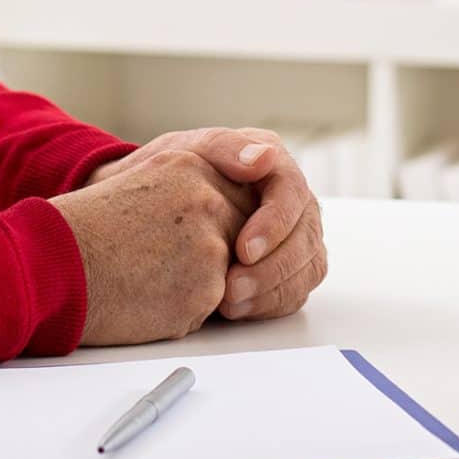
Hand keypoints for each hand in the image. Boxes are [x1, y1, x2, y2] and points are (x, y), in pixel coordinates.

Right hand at [51, 151, 245, 345]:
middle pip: (243, 238)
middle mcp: (208, 200)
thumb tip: (233, 215)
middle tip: (161, 262)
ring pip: (228, 275)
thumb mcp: (143, 184)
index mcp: (192, 164)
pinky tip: (145, 297)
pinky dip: (181, 311)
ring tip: (146, 276)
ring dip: (195, 285)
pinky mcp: (205, 290)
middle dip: (214, 258)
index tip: (184, 239)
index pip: (239, 199)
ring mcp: (210, 245)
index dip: (217, 227)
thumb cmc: (86, 231)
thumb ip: (192, 189)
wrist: (52, 265)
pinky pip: (209, 308)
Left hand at [89, 126, 326, 321]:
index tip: (244, 251)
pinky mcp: (289, 266)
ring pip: (307, 266)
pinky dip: (271, 304)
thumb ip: (224, 148)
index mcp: (273, 162)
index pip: (292, 191)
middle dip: (273, 268)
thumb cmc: (169, 174)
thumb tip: (263, 158)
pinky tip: (238, 310)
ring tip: (230, 305)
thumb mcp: (186, 151)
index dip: (275, 224)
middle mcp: (291, 198)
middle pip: (306, 235)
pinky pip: (297, 290)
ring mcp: (294, 233)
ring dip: (273, 290)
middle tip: (233, 290)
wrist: (151, 206)